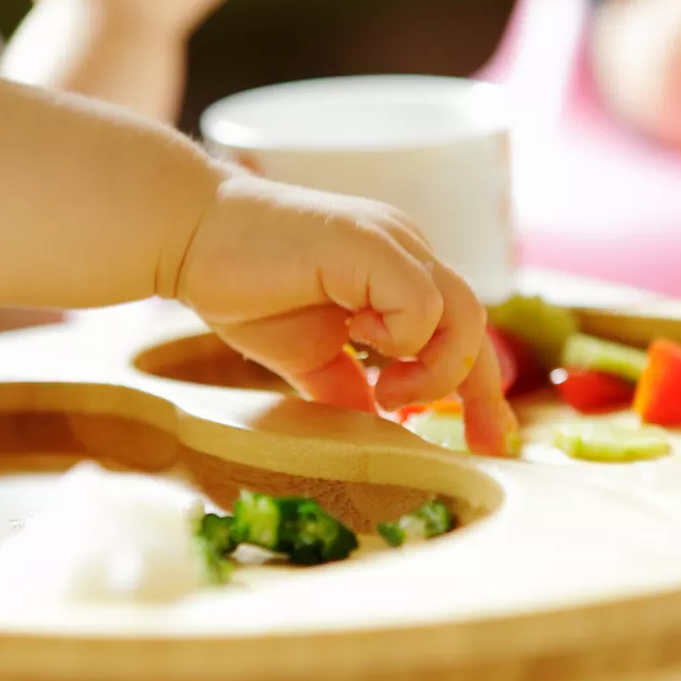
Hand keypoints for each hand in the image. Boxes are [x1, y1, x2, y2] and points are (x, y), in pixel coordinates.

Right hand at [171, 173, 519, 457]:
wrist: (189, 236)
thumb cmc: (243, 286)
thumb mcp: (308, 356)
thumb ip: (347, 389)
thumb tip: (375, 433)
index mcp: (399, 274)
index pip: (463, 334)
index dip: (483, 392)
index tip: (491, 444)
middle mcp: (407, 251)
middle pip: (478, 326)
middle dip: (479, 392)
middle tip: (462, 439)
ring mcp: (392, 243)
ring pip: (464, 313)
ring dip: (433, 367)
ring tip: (387, 387)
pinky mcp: (369, 242)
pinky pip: (421, 301)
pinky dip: (402, 337)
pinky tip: (358, 339)